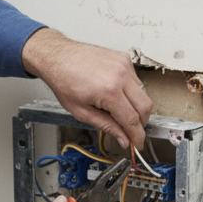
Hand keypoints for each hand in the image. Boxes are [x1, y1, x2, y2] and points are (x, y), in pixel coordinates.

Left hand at [22, 28, 152, 149]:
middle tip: (131, 131)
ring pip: (143, 93)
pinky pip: (136, 80)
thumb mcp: (82, 112)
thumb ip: (107, 127)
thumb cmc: (64, 81)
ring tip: (118, 110)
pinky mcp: (124, 58)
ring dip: (136, 106)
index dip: (137, 136)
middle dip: (141, 123)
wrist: (57, 57)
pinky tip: (116, 93)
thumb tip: (123, 139)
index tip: (138, 144)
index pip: (132, 120)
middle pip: (145, 107)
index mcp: (109, 91)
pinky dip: (130, 91)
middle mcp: (120, 75)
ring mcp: (124, 65)